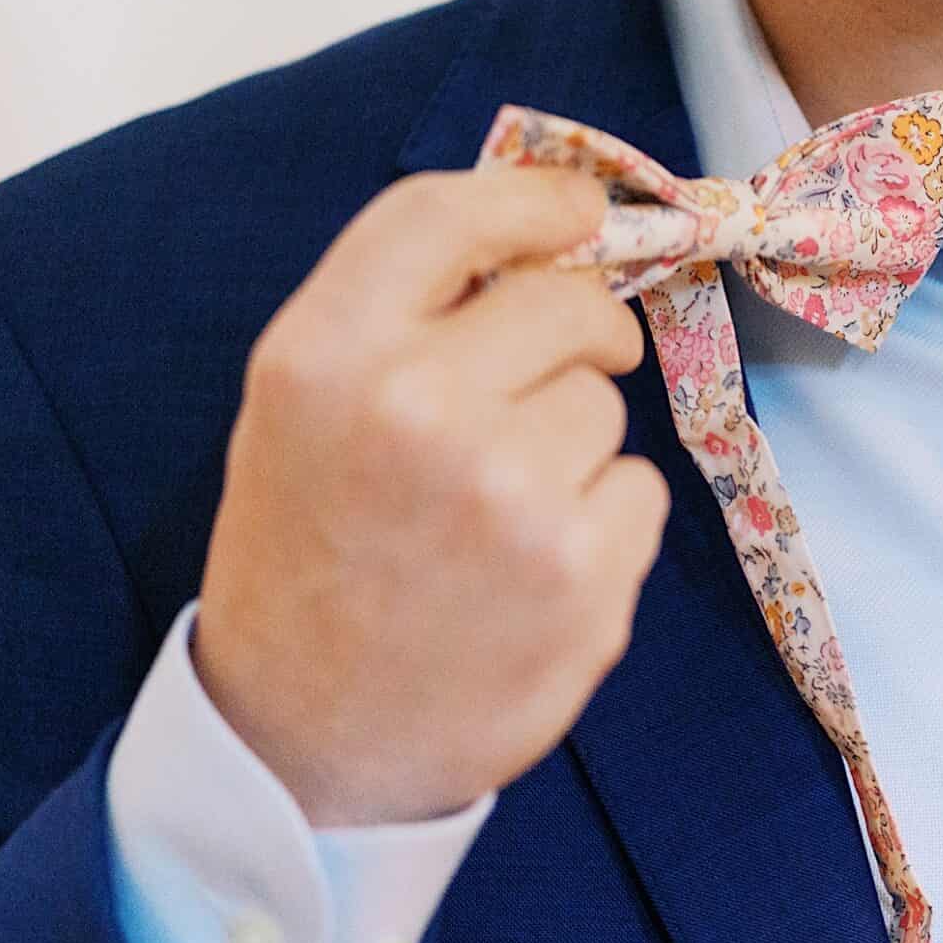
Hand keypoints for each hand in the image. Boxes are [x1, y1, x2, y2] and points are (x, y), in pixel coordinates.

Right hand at [194, 164, 671, 826]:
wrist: (306, 742)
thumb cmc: (313, 555)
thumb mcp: (303, 410)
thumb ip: (402, 312)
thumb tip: (552, 230)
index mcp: (324, 356)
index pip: (447, 216)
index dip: (532, 200)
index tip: (577, 211)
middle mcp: (416, 410)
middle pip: (566, 302)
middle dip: (575, 334)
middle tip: (537, 388)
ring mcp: (509, 496)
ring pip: (606, 404)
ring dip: (574, 444)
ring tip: (495, 515)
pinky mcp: (585, 573)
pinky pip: (639, 488)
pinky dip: (605, 520)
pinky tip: (534, 569)